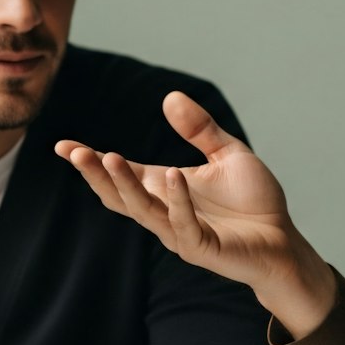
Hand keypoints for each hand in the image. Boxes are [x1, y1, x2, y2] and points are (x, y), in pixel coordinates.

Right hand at [55, 91, 336, 336]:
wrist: (283, 240)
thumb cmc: (254, 202)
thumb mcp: (227, 154)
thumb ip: (200, 129)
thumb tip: (169, 96)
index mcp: (165, 188)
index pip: (121, 174)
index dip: (91, 161)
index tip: (62, 146)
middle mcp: (165, 211)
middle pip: (119, 195)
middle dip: (96, 174)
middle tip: (74, 153)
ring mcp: (180, 232)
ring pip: (143, 210)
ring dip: (125, 185)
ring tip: (109, 157)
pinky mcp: (202, 248)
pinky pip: (184, 224)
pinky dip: (177, 200)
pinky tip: (172, 176)